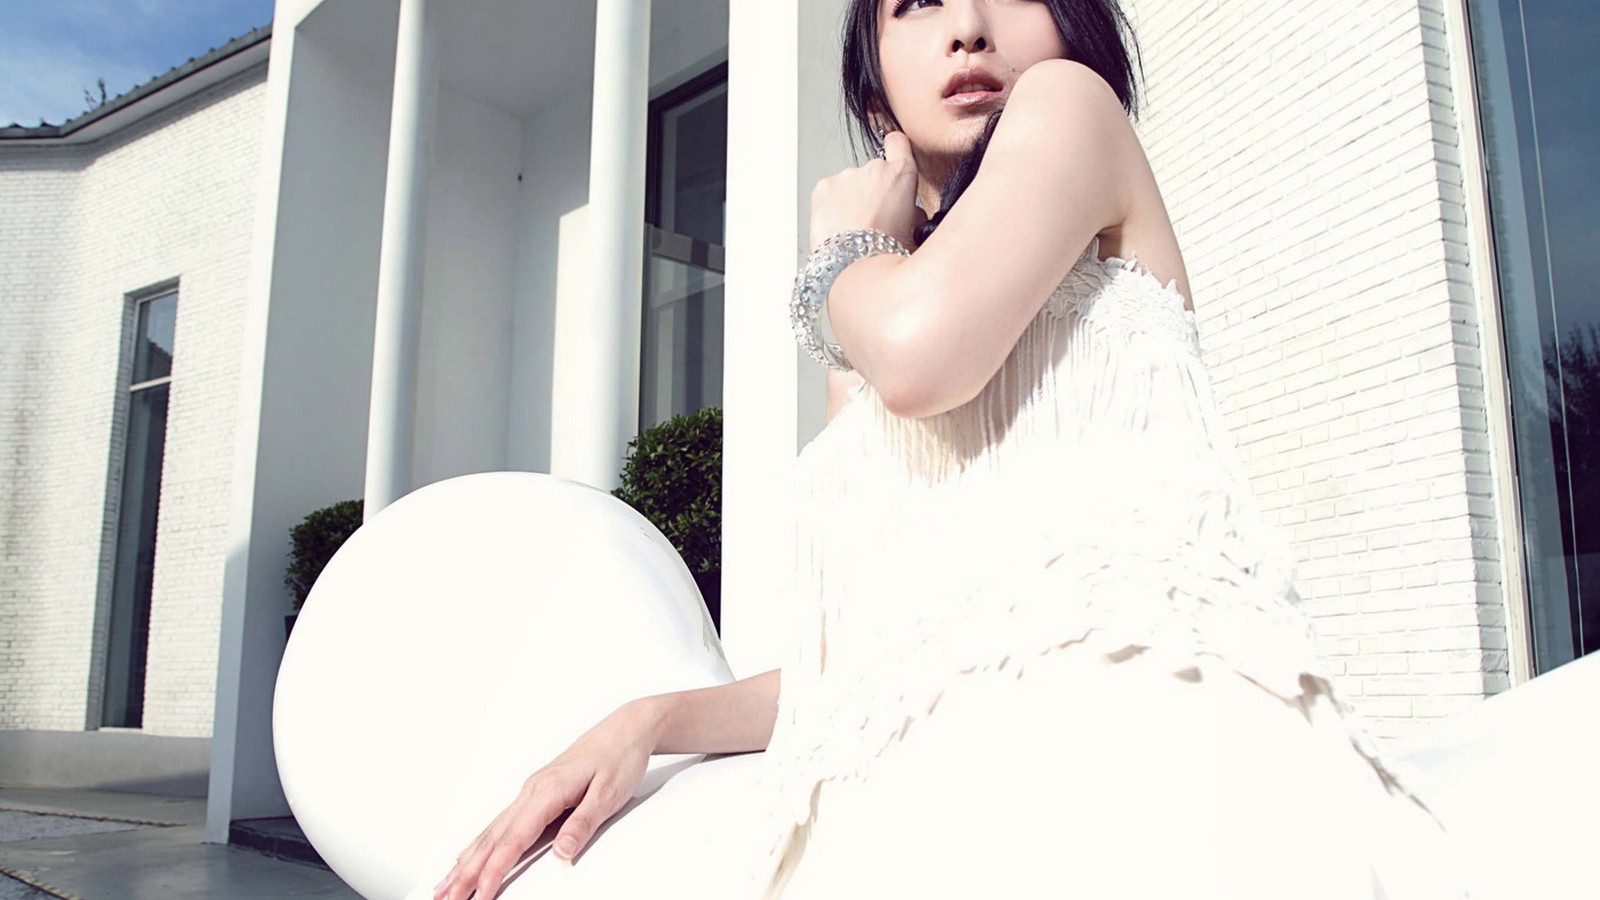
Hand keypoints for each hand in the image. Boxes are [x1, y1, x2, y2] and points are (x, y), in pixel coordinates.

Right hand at [432, 699, 661, 899]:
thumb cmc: (619, 758)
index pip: (513, 840)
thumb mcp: (609, 793)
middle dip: (466, 872)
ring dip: (465, 861)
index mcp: (547, 791)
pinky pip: (499, 823)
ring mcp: (529, 792)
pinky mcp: (534, 793)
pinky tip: (467, 856)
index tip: (480, 895)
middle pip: (491, 839)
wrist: (624, 730)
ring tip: (444, 886)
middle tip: (445, 899)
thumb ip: (583, 824)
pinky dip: (478, 844)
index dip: (493, 871)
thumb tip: (562, 854)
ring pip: (489, 832)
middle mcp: (531, 791)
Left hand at [808, 130, 927, 252]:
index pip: (898, 143)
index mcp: (901, 174)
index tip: (893, 154)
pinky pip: (830, 193)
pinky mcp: (823, 187)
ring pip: (850, 184)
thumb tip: (908, 212)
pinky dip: (832, 206)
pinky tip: (838, 227)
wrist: (854, 266)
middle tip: (872, 219)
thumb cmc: (886, 254)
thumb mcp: (916, 232)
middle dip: (873, 191)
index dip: (895, 149)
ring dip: (851, 201)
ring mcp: (845, 176)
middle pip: (872, 173)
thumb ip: (913, 211)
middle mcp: (873, 168)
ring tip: (853, 229)